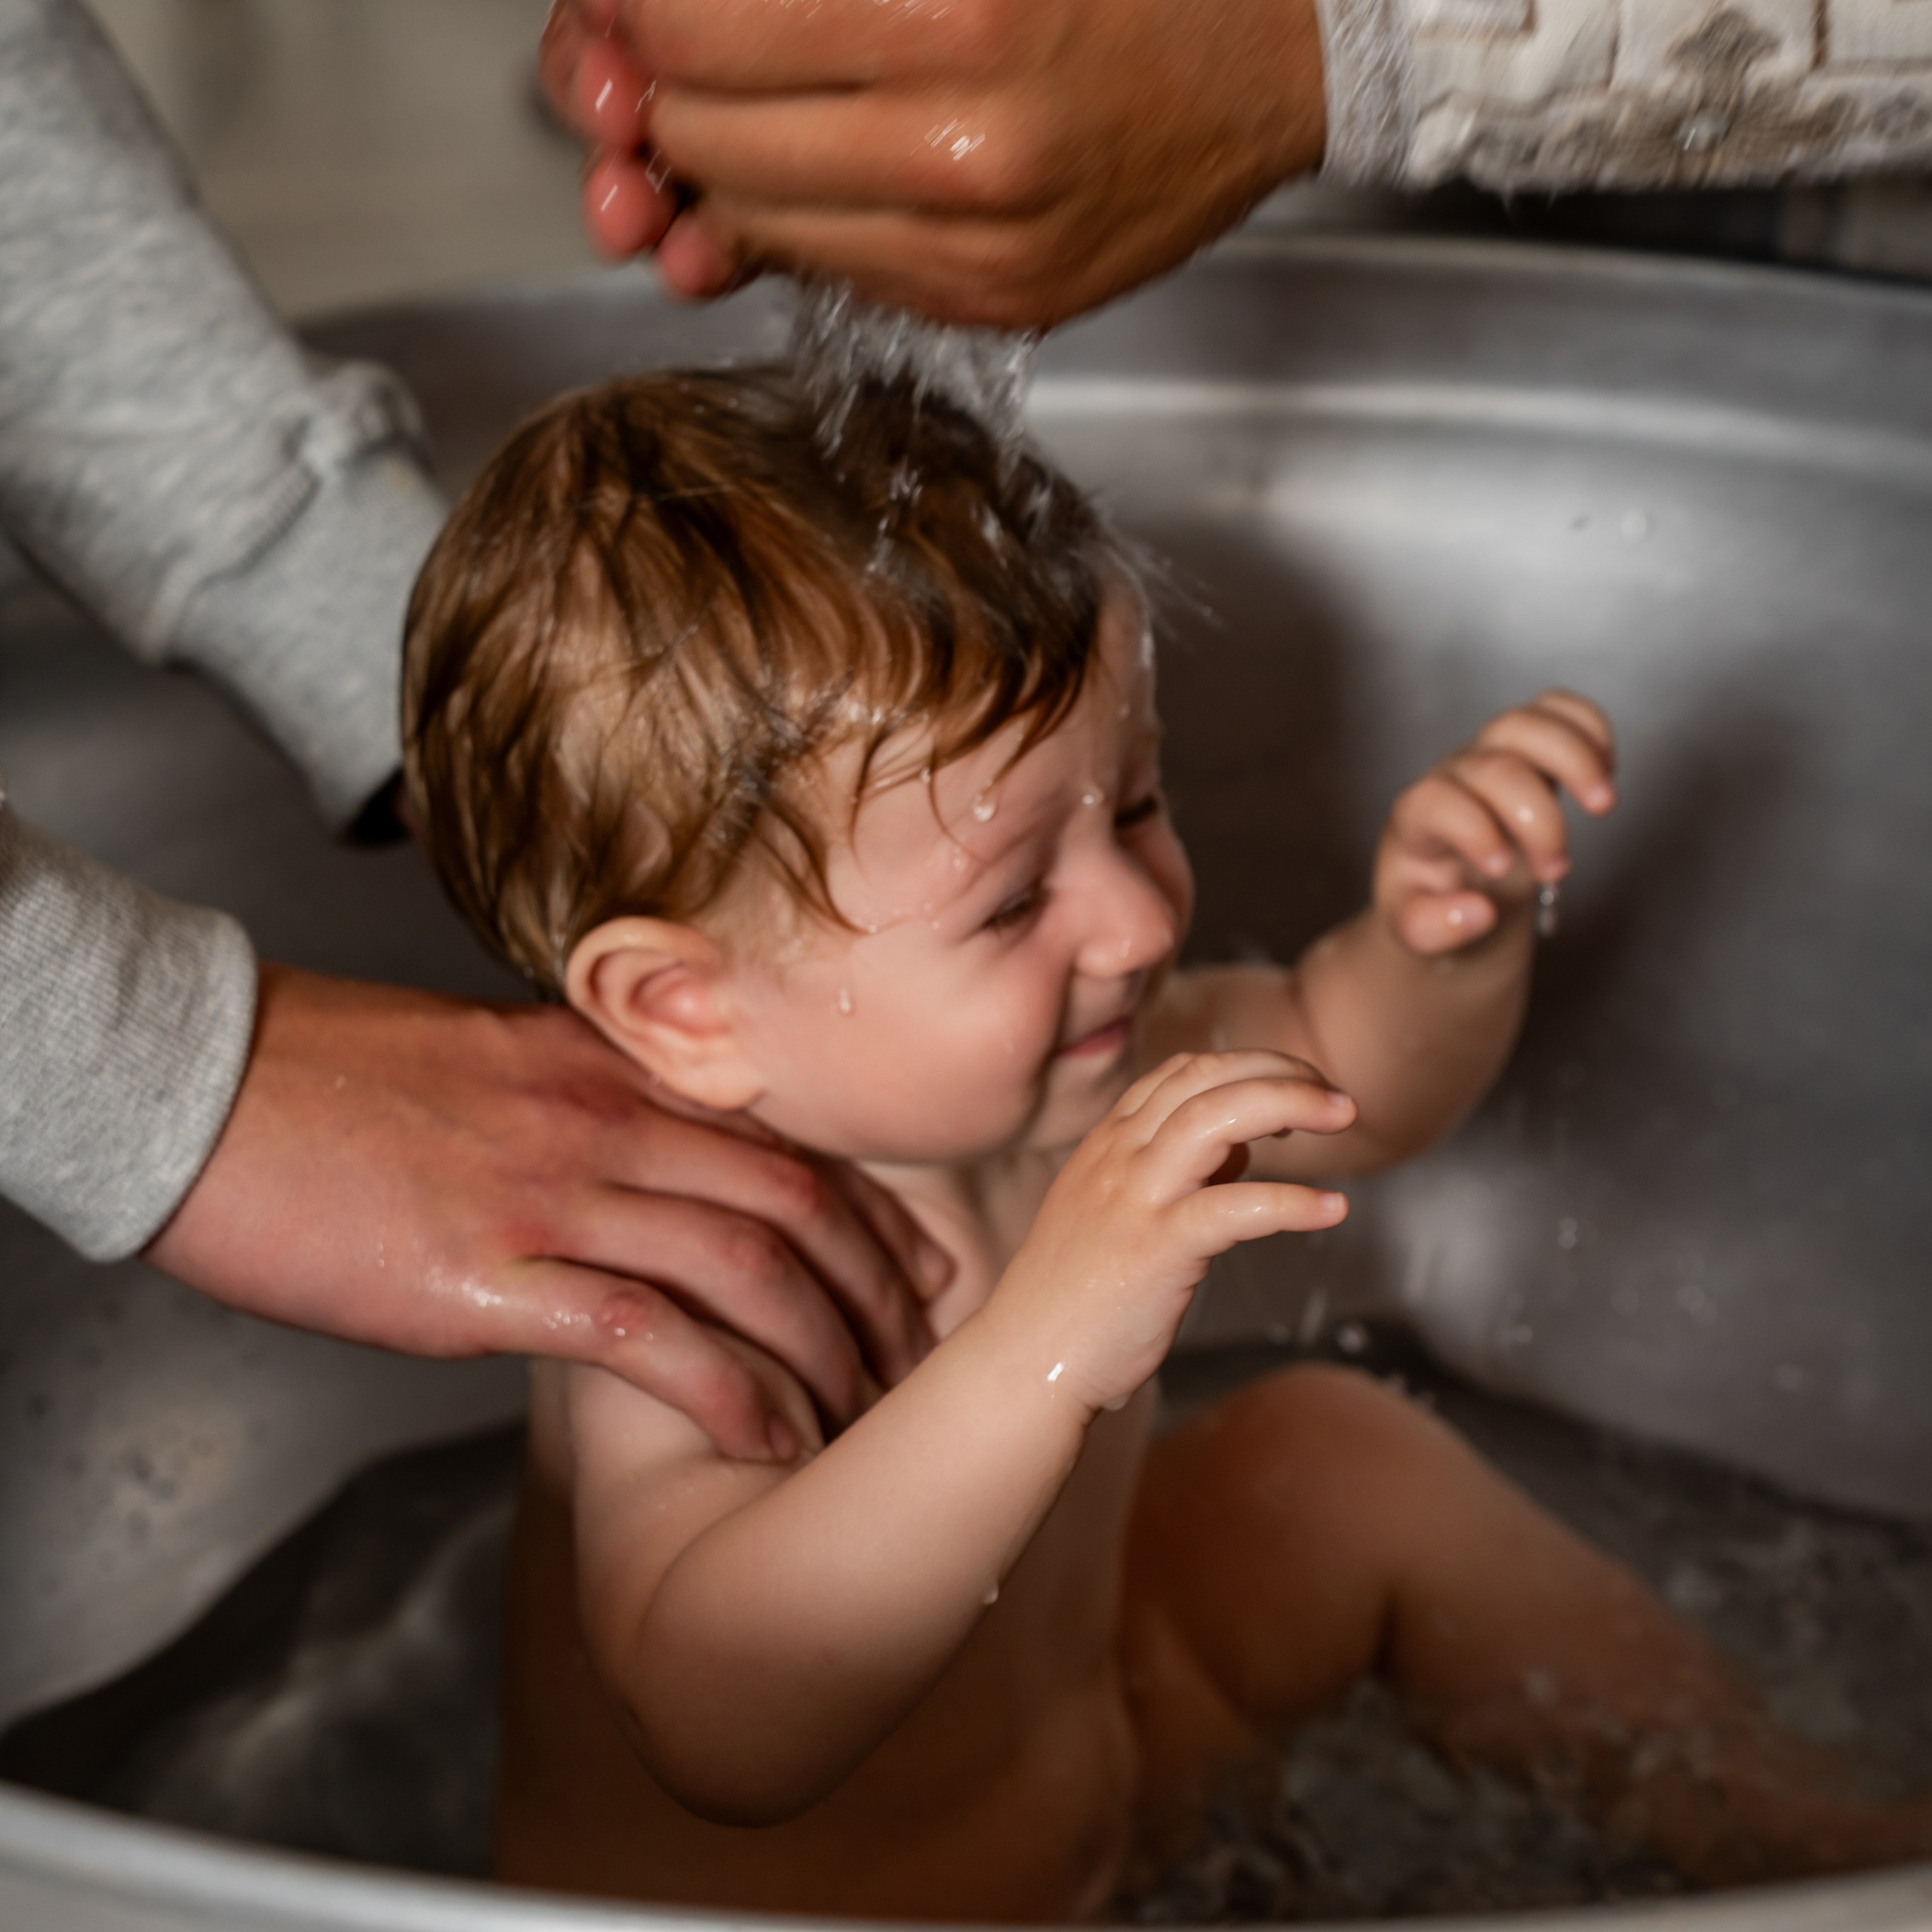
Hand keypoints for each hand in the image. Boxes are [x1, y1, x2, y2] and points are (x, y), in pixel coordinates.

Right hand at [147, 966, 947, 1461]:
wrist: (202, 1086)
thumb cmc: (331, 1077)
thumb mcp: (489, 1061)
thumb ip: (585, 1101)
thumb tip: (641, 1155)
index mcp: (610, 1072)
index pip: (787, 1143)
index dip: (873, 1214)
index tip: (919, 1266)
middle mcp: (607, 1124)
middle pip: (798, 1207)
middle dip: (879, 1292)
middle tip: (917, 1356)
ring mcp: (555, 1196)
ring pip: (747, 1272)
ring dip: (826, 1354)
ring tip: (864, 1417)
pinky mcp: (490, 1277)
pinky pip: (649, 1337)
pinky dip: (732, 1394)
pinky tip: (774, 1439)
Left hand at [539, 0, 1326, 324]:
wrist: (1280, 51)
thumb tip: (634, 21)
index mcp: (952, 13)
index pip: (689, 29)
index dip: (630, 10)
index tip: (630, 1)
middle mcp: (963, 149)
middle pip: (698, 138)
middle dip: (653, 94)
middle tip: (658, 56)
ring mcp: (981, 249)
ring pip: (752, 222)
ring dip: (714, 167)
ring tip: (740, 109)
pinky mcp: (999, 303)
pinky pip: (831, 269)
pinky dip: (799, 219)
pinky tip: (826, 163)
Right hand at [993, 1051, 1351, 1411]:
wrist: (1026, 1359)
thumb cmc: (1076, 1298)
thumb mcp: (1114, 1213)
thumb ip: (1170, 1173)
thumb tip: (1238, 1149)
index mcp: (1108, 1144)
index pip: (1182, 1072)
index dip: (1245, 1065)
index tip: (1290, 1086)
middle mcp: (1119, 1156)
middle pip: (1206, 1078)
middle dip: (1279, 1070)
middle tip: (1335, 1096)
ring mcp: (1136, 1198)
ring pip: (1216, 1118)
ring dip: (1289, 1104)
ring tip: (1343, 1116)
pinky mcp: (1157, 1248)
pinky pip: (1235, 1207)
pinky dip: (1291, 1202)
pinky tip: (1332, 1209)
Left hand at [1375, 692, 1617, 956]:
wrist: (1450, 885)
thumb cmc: (1432, 903)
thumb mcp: (1417, 932)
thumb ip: (1434, 929)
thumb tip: (1478, 913)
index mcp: (1415, 819)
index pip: (1438, 801)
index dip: (1473, 830)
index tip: (1500, 869)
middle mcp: (1452, 778)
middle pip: (1495, 767)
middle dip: (1537, 819)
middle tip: (1556, 869)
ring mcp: (1491, 756)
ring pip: (1527, 724)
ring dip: (1574, 759)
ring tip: (1602, 805)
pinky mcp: (1529, 749)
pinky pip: (1557, 710)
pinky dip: (1590, 727)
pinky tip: (1607, 768)